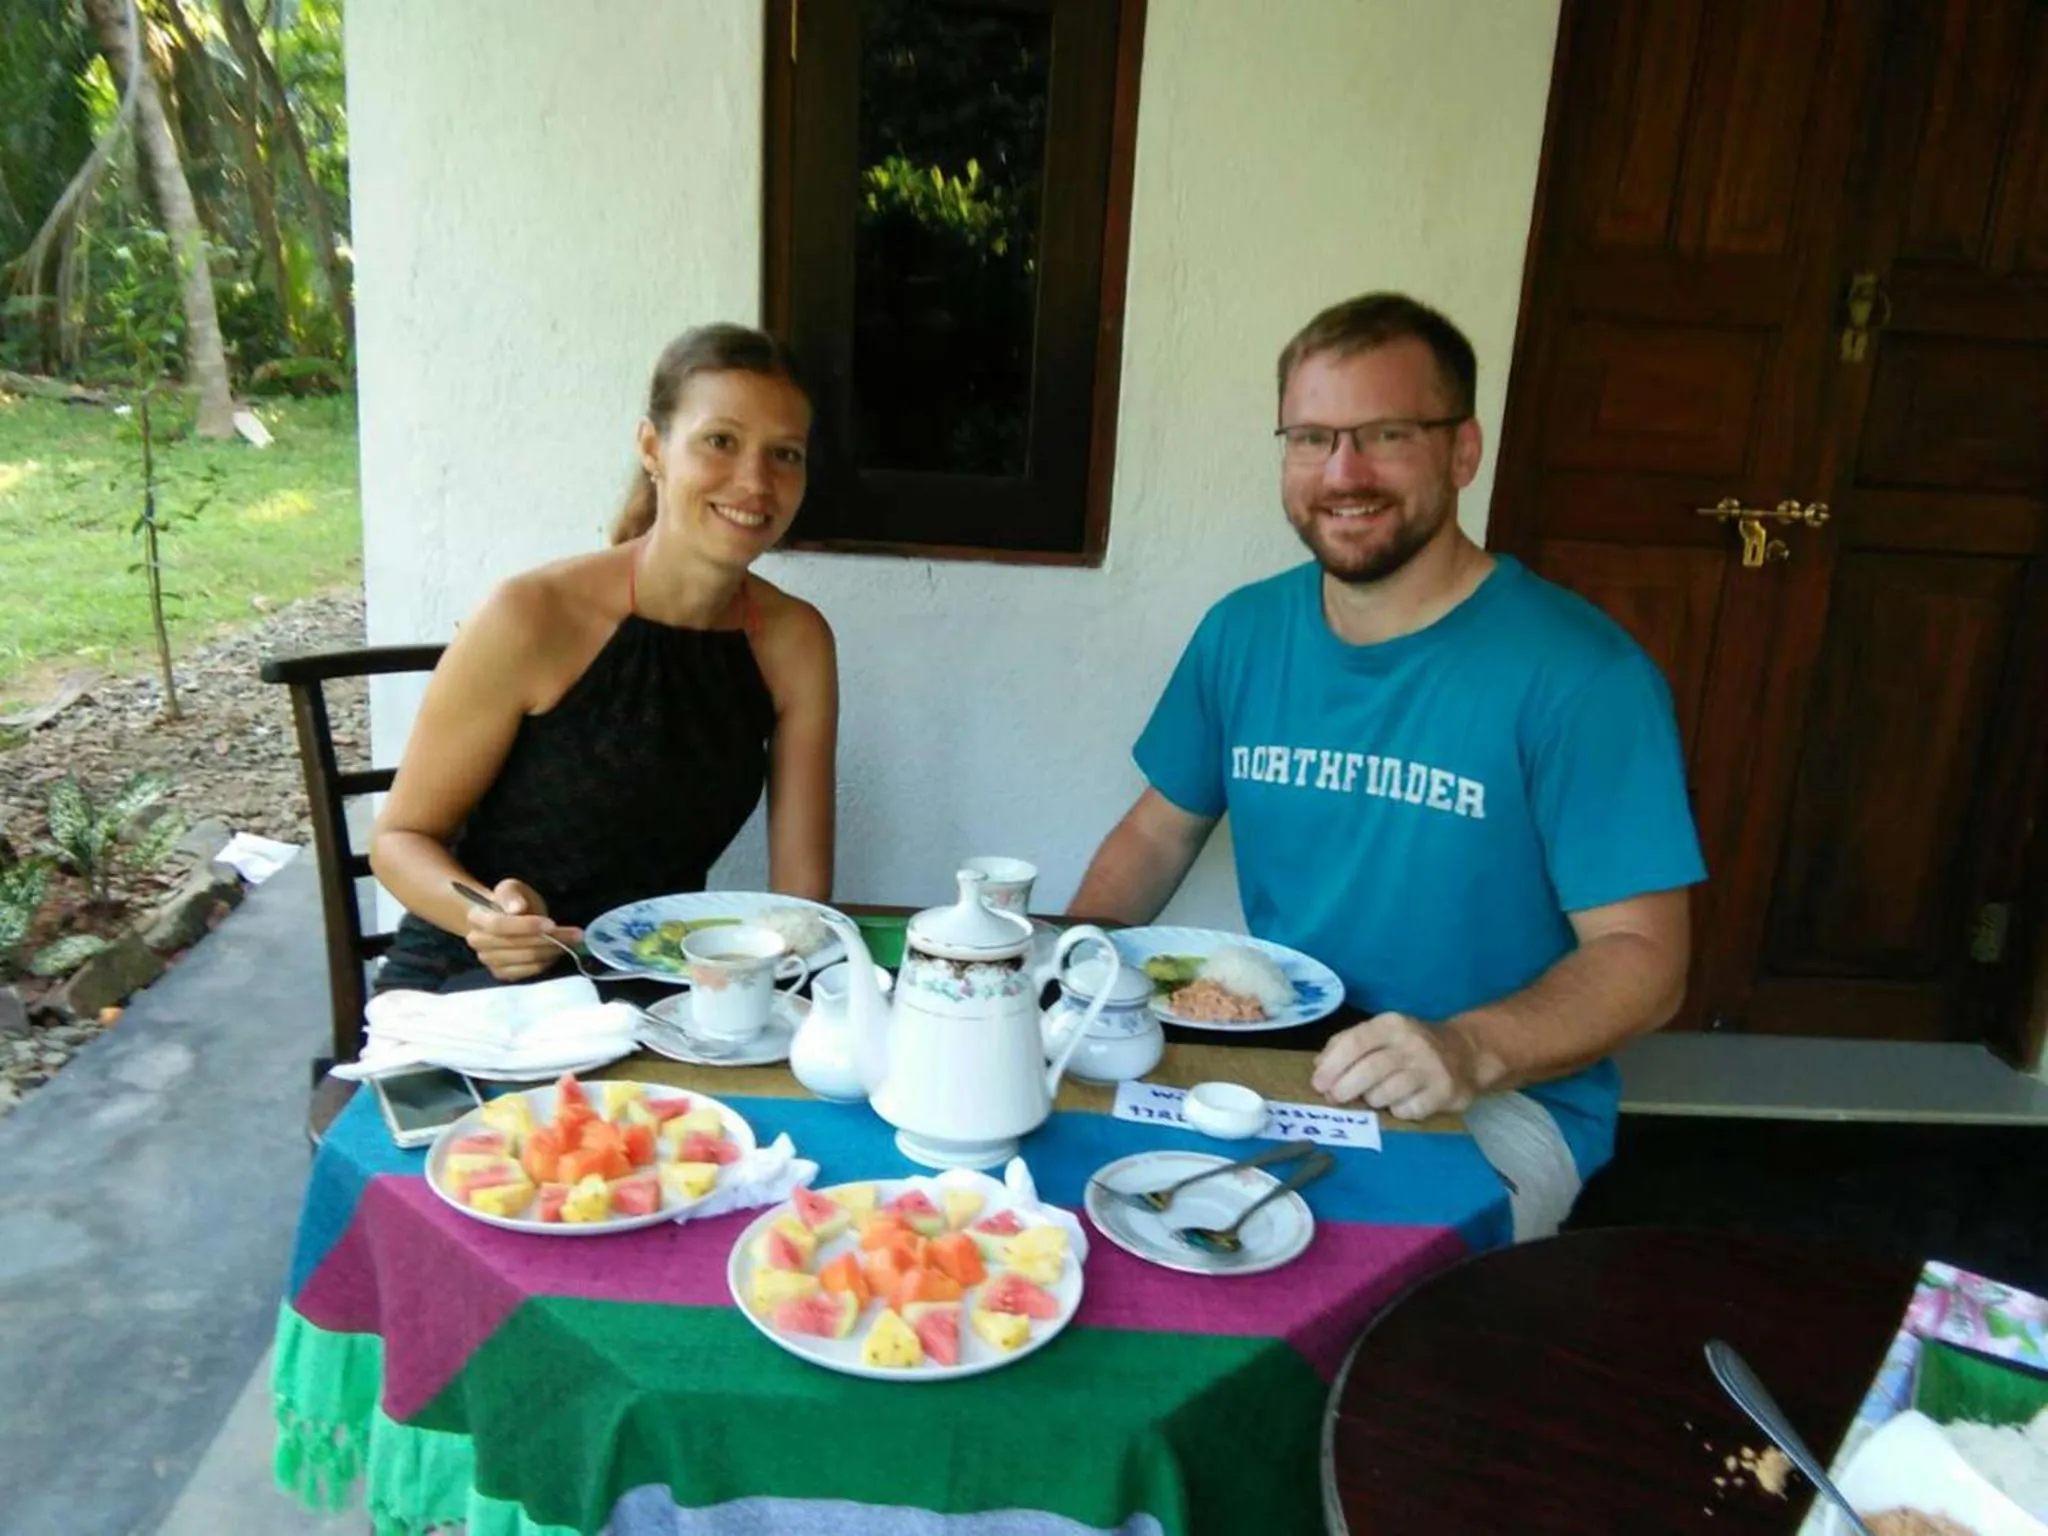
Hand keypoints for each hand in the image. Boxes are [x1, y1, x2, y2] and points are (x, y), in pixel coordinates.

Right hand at [463, 877, 583, 982]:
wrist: (506, 919)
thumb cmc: (511, 902)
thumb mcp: (512, 889)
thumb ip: (512, 896)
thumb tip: (517, 908)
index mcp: (476, 918)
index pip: (498, 925)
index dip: (526, 926)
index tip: (552, 924)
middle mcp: (478, 942)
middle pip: (516, 945)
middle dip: (549, 939)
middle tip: (576, 934)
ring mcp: (488, 960)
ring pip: (526, 959)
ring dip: (552, 951)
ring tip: (570, 941)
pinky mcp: (501, 973)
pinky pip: (528, 971)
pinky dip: (546, 962)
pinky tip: (556, 952)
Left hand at [1310, 1013, 1481, 1120]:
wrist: (1466, 1052)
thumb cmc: (1411, 1045)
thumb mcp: (1381, 1033)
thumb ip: (1348, 1044)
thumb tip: (1320, 1066)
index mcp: (1391, 1024)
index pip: (1354, 1042)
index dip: (1332, 1065)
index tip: (1318, 1083)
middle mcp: (1412, 1043)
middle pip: (1369, 1070)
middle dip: (1345, 1088)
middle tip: (1334, 1098)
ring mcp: (1431, 1068)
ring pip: (1386, 1093)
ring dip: (1372, 1100)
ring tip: (1374, 1096)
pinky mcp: (1444, 1092)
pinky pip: (1408, 1110)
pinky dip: (1397, 1110)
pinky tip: (1400, 1103)